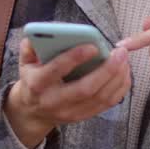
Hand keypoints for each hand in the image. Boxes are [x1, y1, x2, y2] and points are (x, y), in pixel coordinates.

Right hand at [3, 38, 130, 148]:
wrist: (33, 111)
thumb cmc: (33, 79)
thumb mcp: (25, 62)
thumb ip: (31, 45)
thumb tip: (45, 32)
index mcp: (38, 83)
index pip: (57, 70)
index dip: (75, 57)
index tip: (93, 46)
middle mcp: (54, 101)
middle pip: (85, 89)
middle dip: (106, 70)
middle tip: (120, 52)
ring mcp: (71, 112)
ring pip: (100, 97)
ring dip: (117, 78)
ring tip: (125, 59)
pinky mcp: (84, 116)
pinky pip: (107, 104)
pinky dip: (120, 88)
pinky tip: (125, 73)